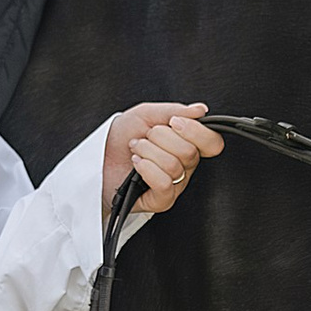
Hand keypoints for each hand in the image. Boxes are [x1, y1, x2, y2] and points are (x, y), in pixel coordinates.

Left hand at [104, 99, 222, 218]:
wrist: (98, 157)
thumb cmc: (121, 137)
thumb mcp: (146, 114)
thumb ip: (174, 110)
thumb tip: (200, 110)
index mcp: (187, 144)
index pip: (212, 143)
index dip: (196, 131)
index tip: (174, 122)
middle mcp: (185, 166)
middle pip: (190, 152)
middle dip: (160, 138)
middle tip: (146, 137)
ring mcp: (174, 185)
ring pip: (174, 166)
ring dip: (147, 152)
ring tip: (136, 150)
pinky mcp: (160, 200)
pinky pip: (164, 184)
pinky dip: (147, 169)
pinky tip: (137, 165)